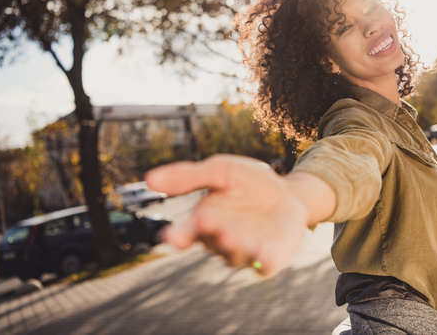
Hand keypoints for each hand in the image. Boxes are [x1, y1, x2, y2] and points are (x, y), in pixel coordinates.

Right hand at [145, 154, 308, 276]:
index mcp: (204, 221)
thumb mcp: (222, 170)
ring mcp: (244, 251)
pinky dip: (262, 263)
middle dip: (210, 234)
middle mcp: (220, 240)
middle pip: (211, 243)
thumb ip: (190, 176)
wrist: (288, 194)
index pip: (186, 233)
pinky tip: (264, 257)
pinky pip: (263, 266)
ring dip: (232, 247)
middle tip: (208, 222)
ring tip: (231, 234)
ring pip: (234, 256)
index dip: (178, 236)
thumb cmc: (248, 183)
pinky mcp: (269, 258)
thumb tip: (148, 179)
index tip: (171, 236)